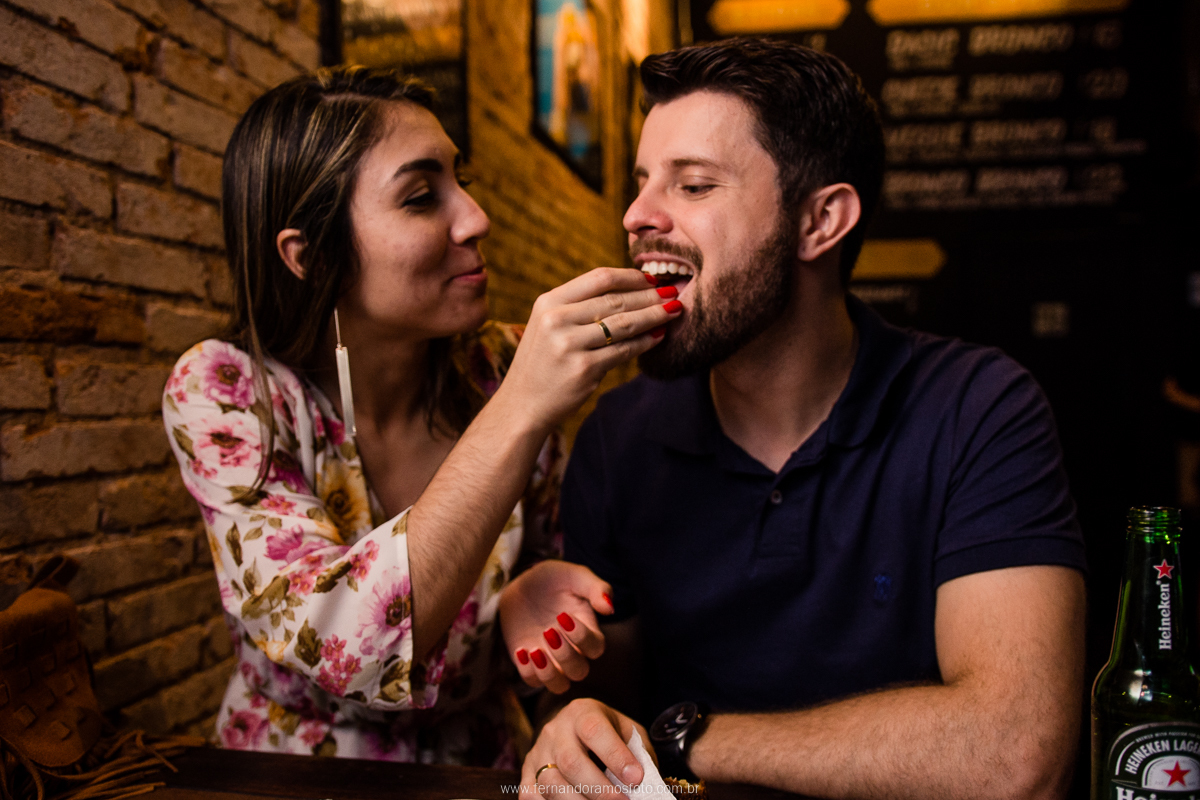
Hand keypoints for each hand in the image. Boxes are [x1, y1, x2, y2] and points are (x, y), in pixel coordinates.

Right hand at [496, 268, 681, 432]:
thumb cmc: (543, 362)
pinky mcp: (584, 369)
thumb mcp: (548, 325)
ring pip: (625, 324)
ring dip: (654, 316)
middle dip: (649, 296)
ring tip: (673, 311)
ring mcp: (570, 345)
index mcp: (549, 302)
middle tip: (672, 293)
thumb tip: (630, 290)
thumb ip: (579, 306)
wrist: (523, 404)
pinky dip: (645, 342)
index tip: (651, 279)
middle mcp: (557, 320)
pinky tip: (658, 336)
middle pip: (616, 299)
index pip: (599, 278)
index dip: (631, 277)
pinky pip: (624, 351)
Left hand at [500, 561, 611, 692]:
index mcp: (587, 630)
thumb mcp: (574, 575)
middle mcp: (572, 650)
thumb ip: (595, 587)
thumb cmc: (553, 579)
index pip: (595, 647)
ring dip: (548, 673)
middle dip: (565, 655)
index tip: (563, 616)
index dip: (582, 637)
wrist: (521, 586)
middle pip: (579, 671)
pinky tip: (521, 650)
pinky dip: (527, 671)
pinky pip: (532, 681)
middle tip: (548, 630)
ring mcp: (551, 660)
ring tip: (534, 650)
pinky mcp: (530, 664)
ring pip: (559, 685)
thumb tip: (610, 607)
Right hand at [520, 698, 651, 798]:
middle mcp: (555, 730)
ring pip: (550, 783)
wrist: (574, 727)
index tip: (636, 778)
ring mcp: (538, 752)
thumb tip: (648, 784)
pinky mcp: (527, 773)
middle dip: (599, 789)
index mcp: (582, 712)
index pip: (595, 730)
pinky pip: (531, 796)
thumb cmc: (607, 733)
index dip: (615, 756)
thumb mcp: (627, 732)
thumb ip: (639, 754)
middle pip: (571, 762)